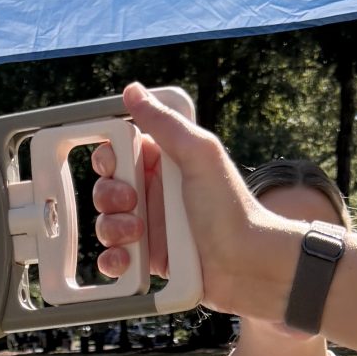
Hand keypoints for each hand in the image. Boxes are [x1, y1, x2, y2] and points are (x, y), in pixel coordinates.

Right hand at [92, 84, 300, 320]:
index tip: (115, 164)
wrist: (249, 265)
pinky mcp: (152, 260)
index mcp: (166, 163)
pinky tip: (125, 259)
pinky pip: (116, 259)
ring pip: (107, 224)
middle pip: (107, 188)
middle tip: (132, 202)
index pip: (121, 153)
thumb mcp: (201, 155)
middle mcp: (156, 194)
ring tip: (137, 233)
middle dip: (109, 195)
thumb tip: (133, 91)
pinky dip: (113, 260)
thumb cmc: (232, 208)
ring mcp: (153, 228)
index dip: (110, 157)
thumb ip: (166, 123)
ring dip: (112, 228)